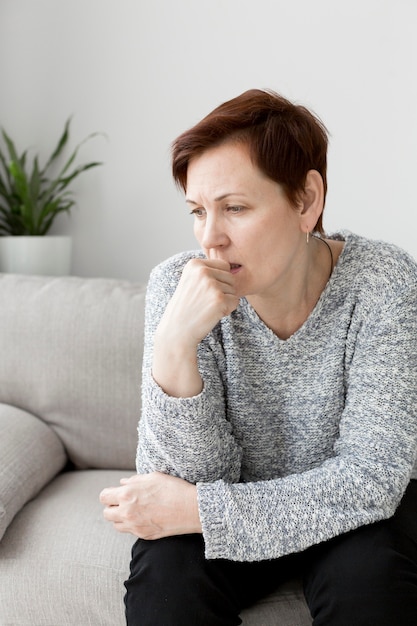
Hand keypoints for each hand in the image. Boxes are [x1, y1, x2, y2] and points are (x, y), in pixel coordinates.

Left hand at [99, 472, 201, 538]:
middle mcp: (127, 512)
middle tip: (124, 502)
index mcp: (127, 494)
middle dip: (112, 507)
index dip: (109, 494)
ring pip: (116, 525)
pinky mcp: (143, 535)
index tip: (116, 493)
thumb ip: (134, 480)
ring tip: (134, 510)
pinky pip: (130, 531)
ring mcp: (135, 526)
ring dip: (120, 518)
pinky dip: (132, 525)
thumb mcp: (153, 477)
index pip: (104, 497)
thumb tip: (122, 484)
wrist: (191, 509)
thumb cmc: (174, 489)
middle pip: (106, 513)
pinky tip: (144, 517)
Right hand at [152, 259, 238, 396]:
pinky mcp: (219, 299)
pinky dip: (227, 310)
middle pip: (231, 277)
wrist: (176, 332)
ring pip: (234, 290)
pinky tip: (211, 314)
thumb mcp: (191, 281)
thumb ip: (207, 271)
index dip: (219, 280)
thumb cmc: (186, 308)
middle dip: (223, 291)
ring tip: (206, 308)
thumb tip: (233, 266)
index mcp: (194, 264)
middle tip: (204, 302)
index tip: (202, 291)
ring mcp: (211, 285)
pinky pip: (235, 301)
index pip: (223, 265)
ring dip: (225, 301)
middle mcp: (202, 271)